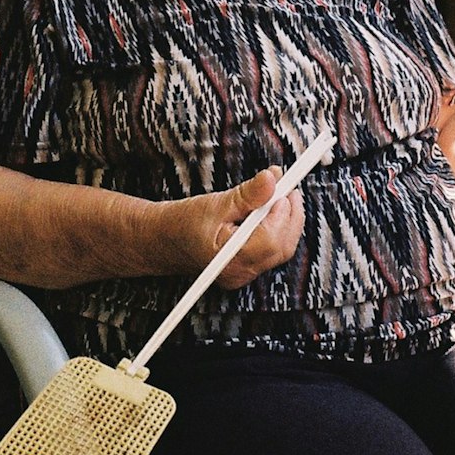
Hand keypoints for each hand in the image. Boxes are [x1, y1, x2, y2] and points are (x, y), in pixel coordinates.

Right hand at [161, 168, 304, 289]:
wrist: (164, 241)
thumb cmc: (183, 223)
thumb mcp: (215, 203)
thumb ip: (247, 194)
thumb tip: (272, 179)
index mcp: (229, 260)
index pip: (271, 239)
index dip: (283, 211)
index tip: (284, 186)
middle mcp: (240, 273)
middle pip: (282, 247)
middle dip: (290, 214)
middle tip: (287, 187)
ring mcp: (245, 274)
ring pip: (281, 249)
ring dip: (286, 219)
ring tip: (277, 194)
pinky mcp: (248, 268)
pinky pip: (273, 250)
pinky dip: (277, 228)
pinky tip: (269, 210)